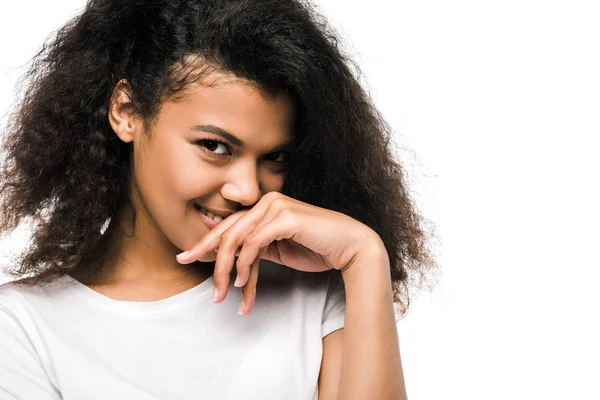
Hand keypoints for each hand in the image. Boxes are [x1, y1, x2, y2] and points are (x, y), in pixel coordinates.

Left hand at [175, 191, 384, 315]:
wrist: (350, 247)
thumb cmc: (318, 249)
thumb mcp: (279, 250)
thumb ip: (257, 248)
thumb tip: (232, 259)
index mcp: (264, 207)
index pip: (228, 224)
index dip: (205, 242)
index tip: (186, 257)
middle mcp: (267, 202)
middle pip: (227, 231)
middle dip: (208, 259)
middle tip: (203, 284)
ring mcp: (275, 206)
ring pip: (236, 239)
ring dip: (227, 270)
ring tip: (224, 293)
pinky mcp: (284, 217)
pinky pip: (253, 243)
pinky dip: (245, 265)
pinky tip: (243, 283)